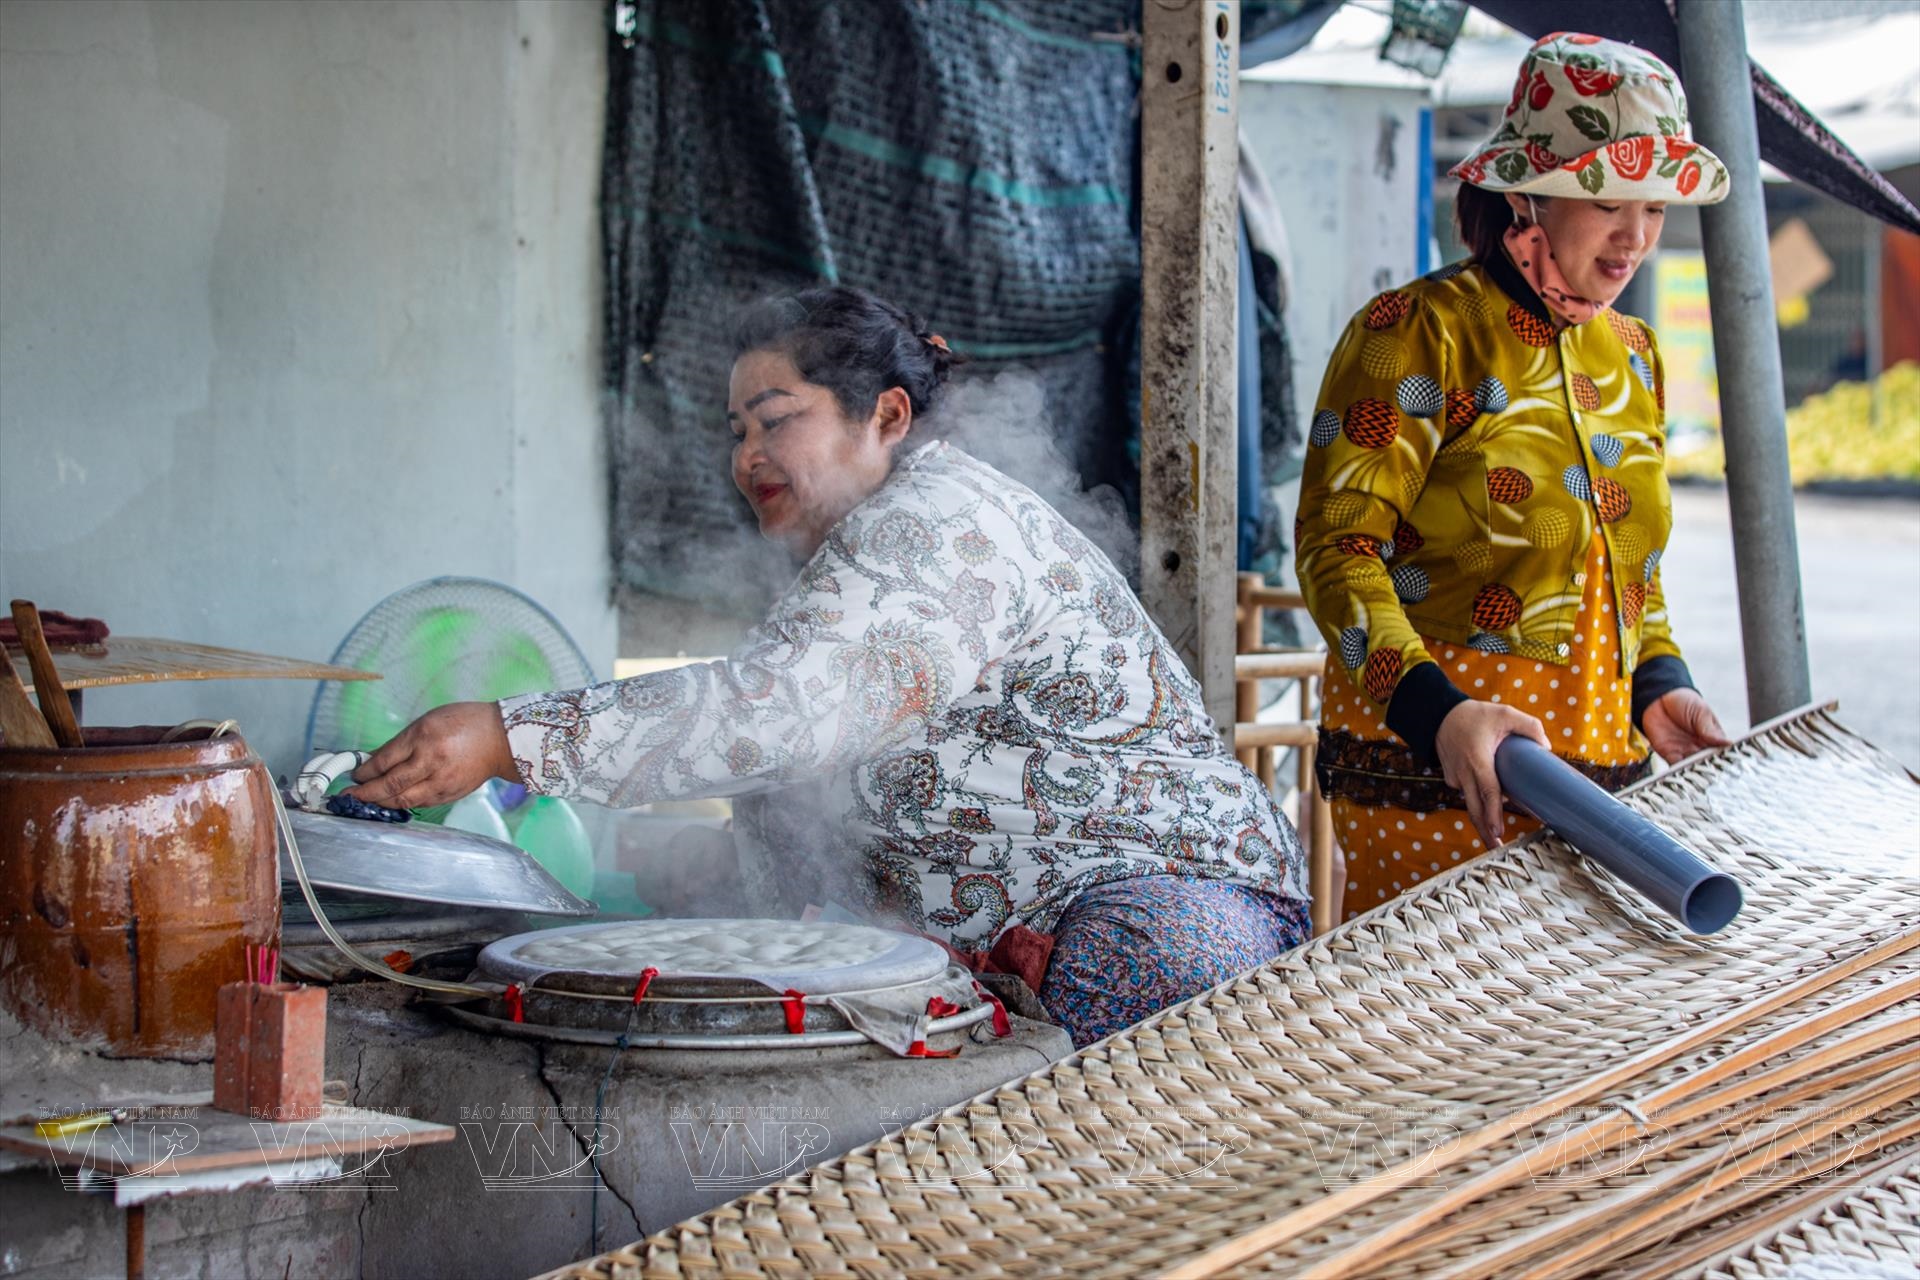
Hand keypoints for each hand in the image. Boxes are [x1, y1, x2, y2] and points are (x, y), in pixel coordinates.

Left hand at [345, 702, 518, 809]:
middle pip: (390, 784)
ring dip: (380, 802)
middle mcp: (432, 761)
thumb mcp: (429, 721)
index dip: (364, 771)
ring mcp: (442, 781)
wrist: (501, 739)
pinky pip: (420, 803)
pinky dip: (402, 803)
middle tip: (350, 795)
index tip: (354, 774)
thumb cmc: (465, 723)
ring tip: (366, 801)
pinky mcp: (450, 794)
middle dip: (365, 792)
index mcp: (424, 737)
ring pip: (402, 799)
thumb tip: (376, 761)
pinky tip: (392, 801)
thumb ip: (403, 742)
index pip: (384, 760)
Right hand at [1434, 701, 1550, 851]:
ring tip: (1495, 833)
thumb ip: (1530, 727)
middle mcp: (1464, 773)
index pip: (1488, 791)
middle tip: (1496, 848)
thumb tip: (1546, 747)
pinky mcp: (1451, 779)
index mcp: (1478, 760)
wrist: (1438, 715)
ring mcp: (1455, 778)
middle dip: (1485, 831)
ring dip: (1483, 818)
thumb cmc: (1474, 715)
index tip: (1498, 831)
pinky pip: (1468, 793)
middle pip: (1474, 809)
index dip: (1493, 813)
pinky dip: (1477, 800)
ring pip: (1471, 803)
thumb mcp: (1505, 713)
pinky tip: (1488, 802)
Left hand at [1640, 688, 1730, 764]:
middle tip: (1713, 772)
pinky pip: (1675, 766)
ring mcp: (1685, 751)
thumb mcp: (1701, 712)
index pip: (1721, 751)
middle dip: (1710, 768)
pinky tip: (1683, 773)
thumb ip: (1710, 729)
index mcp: (1712, 736)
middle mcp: (1700, 747)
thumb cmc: (1684, 701)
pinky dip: (1679, 771)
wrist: (1658, 698)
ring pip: (1693, 767)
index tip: (1727, 764)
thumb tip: (1728, 743)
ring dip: (1696, 772)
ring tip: (1699, 775)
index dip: (1724, 758)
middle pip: (1708, 762)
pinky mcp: (1670, 754)